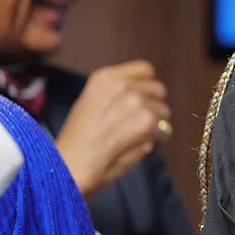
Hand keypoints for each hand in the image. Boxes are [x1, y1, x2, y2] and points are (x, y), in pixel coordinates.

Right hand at [55, 60, 170, 198]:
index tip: (141, 99)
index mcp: (105, 77)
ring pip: (163, 111)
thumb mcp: (90, 103)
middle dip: (152, 106)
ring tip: (133, 138)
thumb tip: (145, 98)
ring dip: (155, 125)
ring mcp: (136, 102)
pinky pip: (163, 130)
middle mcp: (123, 85)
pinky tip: (136, 147)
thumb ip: (116, 95)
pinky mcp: (147, 122)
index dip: (146, 86)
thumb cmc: (77, 141)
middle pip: (158, 89)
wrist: (70, 165)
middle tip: (138, 124)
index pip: (145, 70)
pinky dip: (155, 141)